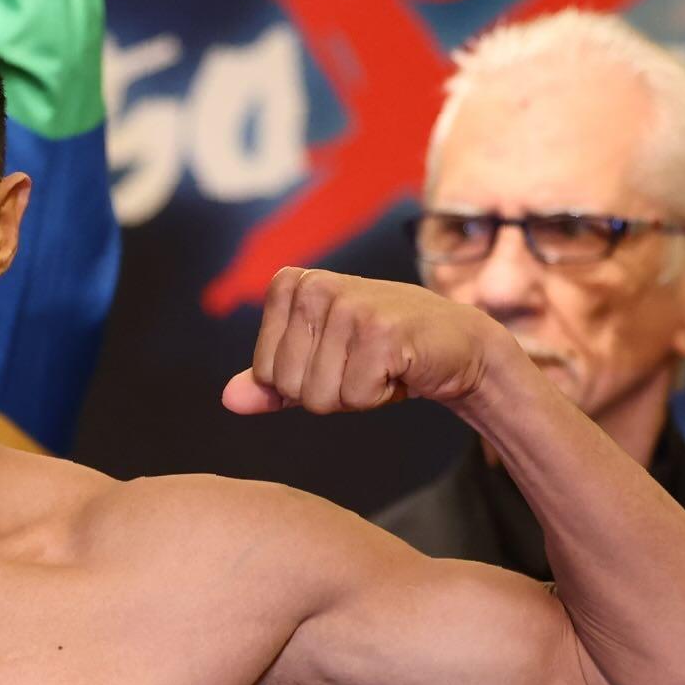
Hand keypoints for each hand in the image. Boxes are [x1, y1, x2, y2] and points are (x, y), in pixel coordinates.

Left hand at [222, 269, 508, 417]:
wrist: (456, 343)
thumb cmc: (381, 350)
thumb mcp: (318, 360)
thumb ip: (270, 381)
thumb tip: (228, 400)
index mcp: (290, 284)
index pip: (265, 372)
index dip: (303, 380)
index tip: (339, 357)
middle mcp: (315, 286)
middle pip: (289, 387)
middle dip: (329, 391)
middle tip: (364, 363)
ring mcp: (348, 306)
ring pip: (318, 397)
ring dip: (356, 394)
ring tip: (382, 364)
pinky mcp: (380, 331)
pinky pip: (354, 398)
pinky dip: (380, 396)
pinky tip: (400, 368)